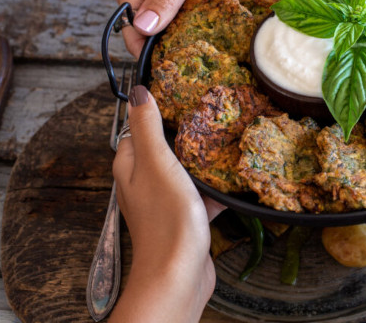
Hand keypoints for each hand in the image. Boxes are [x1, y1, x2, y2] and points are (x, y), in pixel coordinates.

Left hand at [110, 85, 223, 322]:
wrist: (179, 274)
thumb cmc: (166, 219)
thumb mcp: (157, 163)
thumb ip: (148, 127)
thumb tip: (138, 92)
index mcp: (131, 166)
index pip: (137, 128)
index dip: (154, 110)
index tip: (179, 93)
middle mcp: (144, 183)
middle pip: (164, 148)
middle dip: (185, 133)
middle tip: (209, 113)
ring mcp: (165, 202)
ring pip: (185, 171)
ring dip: (203, 160)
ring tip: (226, 140)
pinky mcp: (187, 219)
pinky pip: (202, 195)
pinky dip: (216, 188)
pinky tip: (235, 178)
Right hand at [116, 0, 231, 56]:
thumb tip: (143, 28)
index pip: (132, 36)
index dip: (149, 54)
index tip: (174, 65)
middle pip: (142, 36)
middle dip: (164, 49)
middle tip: (193, 58)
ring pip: (154, 30)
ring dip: (173, 39)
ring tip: (197, 46)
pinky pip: (165, 20)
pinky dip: (179, 27)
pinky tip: (196, 30)